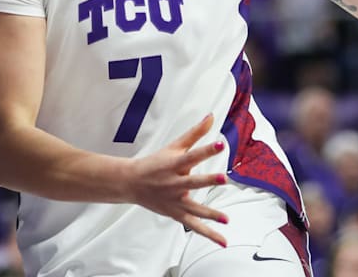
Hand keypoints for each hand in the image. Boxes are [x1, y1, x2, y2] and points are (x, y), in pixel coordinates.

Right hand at [123, 114, 230, 246]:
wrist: (131, 183)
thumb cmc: (156, 162)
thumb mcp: (174, 146)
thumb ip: (195, 133)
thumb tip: (211, 115)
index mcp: (174, 164)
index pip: (192, 155)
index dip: (206, 150)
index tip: (220, 144)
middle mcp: (174, 182)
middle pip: (193, 181)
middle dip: (208, 180)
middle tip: (223, 178)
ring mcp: (174, 200)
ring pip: (194, 209)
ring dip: (210, 214)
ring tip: (226, 219)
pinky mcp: (175, 213)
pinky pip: (193, 225)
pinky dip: (208, 233)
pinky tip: (223, 241)